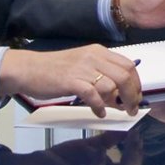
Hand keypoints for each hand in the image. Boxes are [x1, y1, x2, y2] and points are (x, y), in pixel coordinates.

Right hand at [0, 45, 142, 115]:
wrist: (28, 68)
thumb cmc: (54, 69)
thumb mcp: (82, 65)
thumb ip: (101, 74)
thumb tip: (118, 93)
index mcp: (98, 52)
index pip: (128, 65)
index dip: (136, 83)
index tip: (137, 96)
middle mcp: (93, 57)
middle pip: (125, 75)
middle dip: (132, 95)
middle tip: (131, 108)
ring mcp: (82, 68)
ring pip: (112, 85)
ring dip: (117, 102)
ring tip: (113, 111)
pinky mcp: (71, 81)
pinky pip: (93, 95)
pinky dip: (99, 106)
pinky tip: (98, 113)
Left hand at [0, 132, 142, 164]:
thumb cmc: (60, 160)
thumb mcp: (88, 148)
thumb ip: (107, 141)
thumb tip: (126, 129)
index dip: (137, 153)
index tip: (138, 133)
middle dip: (135, 154)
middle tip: (135, 135)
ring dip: (119, 154)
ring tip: (118, 138)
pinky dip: (100, 160)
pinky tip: (99, 149)